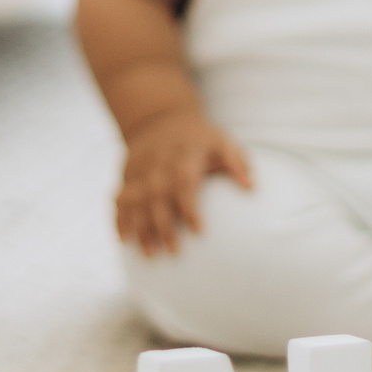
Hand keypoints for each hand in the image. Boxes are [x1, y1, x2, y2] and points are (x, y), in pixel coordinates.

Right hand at [116, 111, 254, 255]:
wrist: (161, 117)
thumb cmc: (200, 138)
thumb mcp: (222, 141)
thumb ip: (237, 163)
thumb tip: (252, 187)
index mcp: (185, 152)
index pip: (184, 180)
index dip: (189, 206)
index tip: (199, 232)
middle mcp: (159, 160)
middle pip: (157, 194)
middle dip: (163, 224)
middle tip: (174, 251)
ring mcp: (139, 167)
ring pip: (135, 199)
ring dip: (140, 227)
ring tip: (149, 254)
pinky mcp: (126, 173)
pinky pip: (119, 198)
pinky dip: (119, 219)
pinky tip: (123, 240)